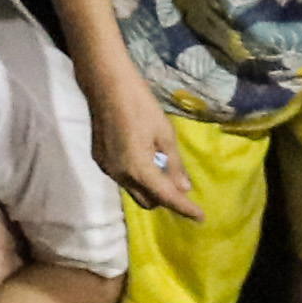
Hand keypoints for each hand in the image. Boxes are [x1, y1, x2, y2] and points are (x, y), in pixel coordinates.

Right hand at [77, 43, 197, 214]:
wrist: (106, 85)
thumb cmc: (140, 105)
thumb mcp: (165, 134)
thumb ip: (174, 164)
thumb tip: (184, 188)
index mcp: (139, 169)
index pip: (166, 197)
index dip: (185, 208)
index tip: (201, 217)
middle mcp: (121, 176)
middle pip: (147, 201)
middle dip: (164, 198)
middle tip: (178, 181)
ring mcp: (107, 169)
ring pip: (134, 190)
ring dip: (149, 186)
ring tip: (159, 162)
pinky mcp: (100, 161)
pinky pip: (123, 178)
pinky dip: (136, 175)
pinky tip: (140, 154)